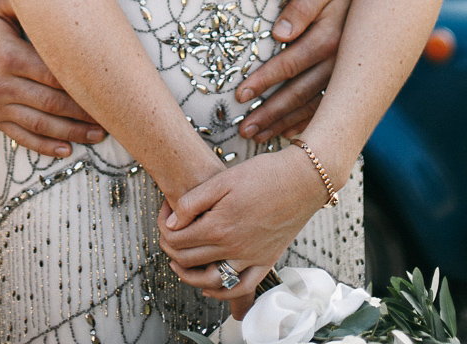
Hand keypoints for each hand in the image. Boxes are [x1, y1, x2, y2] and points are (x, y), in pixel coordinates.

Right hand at [0, 0, 106, 156]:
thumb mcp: (0, 2)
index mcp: (9, 55)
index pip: (52, 75)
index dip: (80, 85)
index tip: (105, 89)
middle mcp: (1, 84)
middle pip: (51, 103)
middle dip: (83, 113)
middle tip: (110, 115)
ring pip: (39, 125)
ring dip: (71, 133)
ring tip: (98, 134)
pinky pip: (21, 136)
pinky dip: (45, 146)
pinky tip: (66, 148)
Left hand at [158, 148, 329, 318]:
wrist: (302, 180)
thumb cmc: (265, 174)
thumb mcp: (223, 179)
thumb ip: (194, 202)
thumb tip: (172, 222)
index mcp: (219, 226)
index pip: (178, 239)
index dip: (164, 229)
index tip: (164, 215)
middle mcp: (233, 247)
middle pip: (189, 260)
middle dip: (171, 250)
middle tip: (168, 236)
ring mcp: (250, 258)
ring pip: (210, 280)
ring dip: (189, 277)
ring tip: (178, 264)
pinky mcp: (266, 261)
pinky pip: (241, 287)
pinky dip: (222, 293)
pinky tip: (210, 287)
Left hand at [235, 0, 356, 143]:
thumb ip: (302, 6)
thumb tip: (279, 33)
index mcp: (329, 40)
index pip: (289, 65)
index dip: (263, 81)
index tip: (239, 95)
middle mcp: (339, 65)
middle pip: (298, 93)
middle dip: (269, 113)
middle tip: (244, 130)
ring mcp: (347, 78)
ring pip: (311, 106)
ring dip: (284, 123)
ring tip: (258, 137)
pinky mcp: (352, 84)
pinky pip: (329, 109)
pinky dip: (309, 124)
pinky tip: (291, 135)